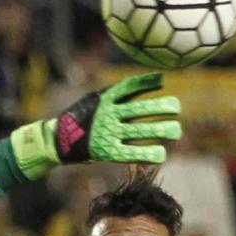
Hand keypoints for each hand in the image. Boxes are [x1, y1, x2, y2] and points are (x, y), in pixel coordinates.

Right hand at [56, 72, 182, 163]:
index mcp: (104, 99)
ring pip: (138, 131)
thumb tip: (153, 81)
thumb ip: (119, 92)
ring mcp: (107, 134)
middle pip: (138, 110)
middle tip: (176, 108)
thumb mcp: (96, 98)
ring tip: (176, 130)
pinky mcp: (107, 152)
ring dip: (160, 130)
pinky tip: (161, 154)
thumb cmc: (83, 117)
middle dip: (160, 108)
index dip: (146, 83)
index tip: (162, 81)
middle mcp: (107, 115)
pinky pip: (130, 153)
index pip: (128, 87)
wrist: (59, 141)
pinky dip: (146, 154)